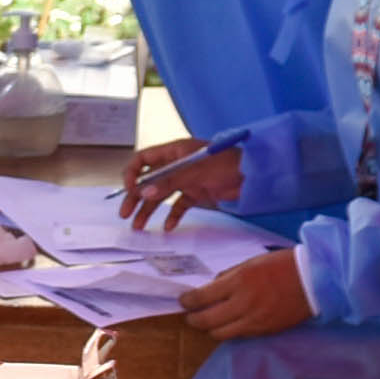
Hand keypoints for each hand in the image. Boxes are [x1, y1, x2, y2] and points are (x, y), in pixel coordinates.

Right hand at [119, 137, 244, 229]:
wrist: (254, 176)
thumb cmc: (227, 164)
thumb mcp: (195, 171)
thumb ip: (168, 182)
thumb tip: (143, 193)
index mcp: (174, 151)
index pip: (143, 159)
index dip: (132, 173)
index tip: (129, 190)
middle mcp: (177, 165)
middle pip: (148, 181)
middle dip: (135, 197)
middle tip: (125, 213)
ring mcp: (186, 180)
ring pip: (160, 196)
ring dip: (149, 210)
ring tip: (139, 227)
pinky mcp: (197, 194)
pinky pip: (179, 206)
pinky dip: (172, 216)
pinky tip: (168, 227)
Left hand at [181, 246, 314, 342]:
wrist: (315, 280)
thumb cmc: (283, 265)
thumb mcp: (251, 262)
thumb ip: (229, 276)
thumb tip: (211, 287)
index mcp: (239, 281)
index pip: (201, 298)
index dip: (187, 301)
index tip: (183, 301)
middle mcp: (243, 303)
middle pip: (206, 321)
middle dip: (193, 319)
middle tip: (190, 315)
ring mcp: (254, 320)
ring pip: (220, 334)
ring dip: (210, 329)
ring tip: (208, 322)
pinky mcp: (264, 331)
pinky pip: (238, 336)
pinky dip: (229, 332)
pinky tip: (228, 324)